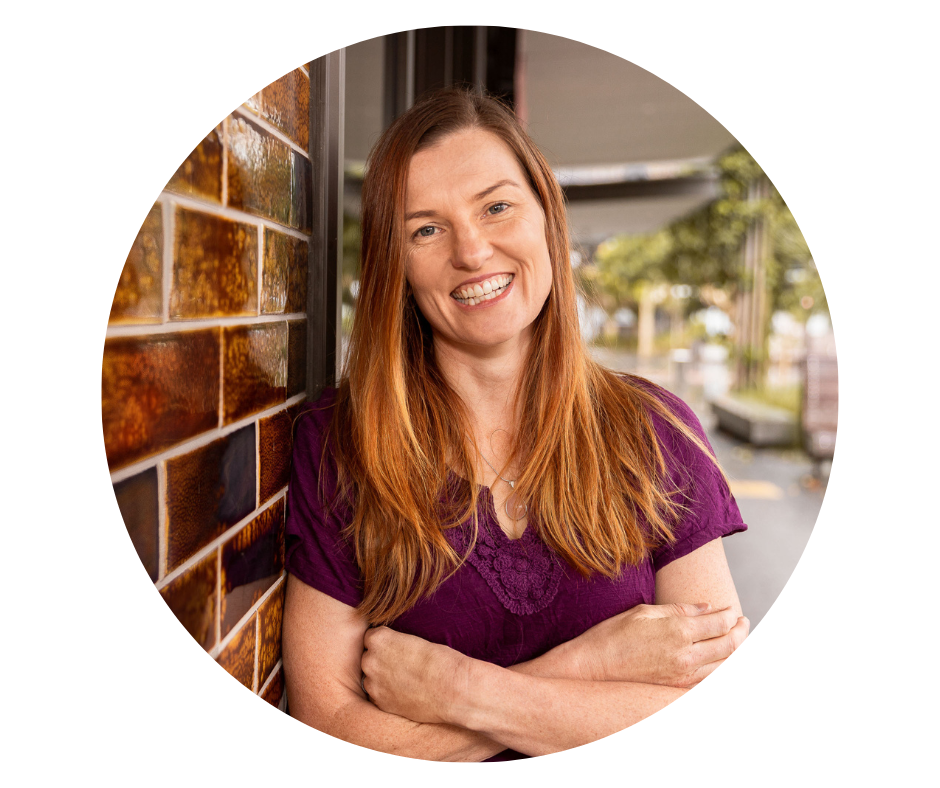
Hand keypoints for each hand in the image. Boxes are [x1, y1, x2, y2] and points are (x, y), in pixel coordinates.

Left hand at [361, 627, 471, 724]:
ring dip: (382, 678)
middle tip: (402, 665)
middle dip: (380, 660)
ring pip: (371, 678)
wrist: (453, 689)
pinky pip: (377, 695)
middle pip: (368, 657)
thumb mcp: (414, 640)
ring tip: (405, 680)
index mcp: (379, 638)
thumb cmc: (441, 660)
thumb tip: (388, 651)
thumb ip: (394, 644)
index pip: (371, 637)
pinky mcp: (380, 703)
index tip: (397, 649)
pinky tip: (405, 692)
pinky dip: (387, 694)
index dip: (385, 643)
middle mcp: (370, 660)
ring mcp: (373, 684)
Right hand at [563, 603, 748, 687]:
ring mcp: (682, 676)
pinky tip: (722, 663)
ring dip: (735, 652)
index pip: (719, 623)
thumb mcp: (643, 612)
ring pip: (723, 666)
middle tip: (743, 623)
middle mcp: (685, 655)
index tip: (734, 610)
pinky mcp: (675, 689)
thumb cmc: (612, 636)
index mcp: (677, 630)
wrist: (591, 669)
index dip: (731, 616)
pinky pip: (709, 680)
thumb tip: (706, 607)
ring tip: (738, 641)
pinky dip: (721, 670)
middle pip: (728, 645)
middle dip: (740, 632)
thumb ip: (678, 610)